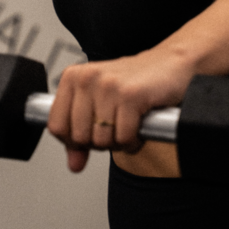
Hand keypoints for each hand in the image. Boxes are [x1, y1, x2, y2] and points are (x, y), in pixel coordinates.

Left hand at [46, 46, 195, 172]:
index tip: (90, 135)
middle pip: (79, 137)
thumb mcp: (100, 104)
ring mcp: (108, 86)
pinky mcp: (130, 95)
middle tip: (116, 127)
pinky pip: (124, 137)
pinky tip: (139, 125)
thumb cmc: (136, 83)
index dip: (73, 140)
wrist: (172, 64)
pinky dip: (134, 140)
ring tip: (129, 123)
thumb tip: (74, 163)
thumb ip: (81, 135)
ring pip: (101, 140)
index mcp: (73, 77)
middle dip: (100, 142)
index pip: (56, 125)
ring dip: (119, 142)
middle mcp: (87, 78)